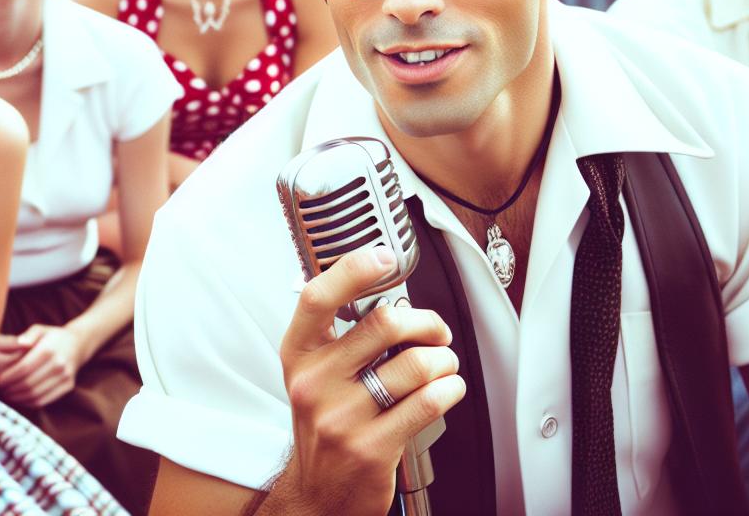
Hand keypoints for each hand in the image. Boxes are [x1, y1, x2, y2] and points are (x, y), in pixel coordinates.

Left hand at [0, 324, 84, 407]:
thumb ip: (29, 335)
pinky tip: (21, 398)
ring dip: (18, 398)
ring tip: (9, 394)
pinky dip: (29, 403)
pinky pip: (44, 400)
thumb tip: (20, 343)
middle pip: (28, 383)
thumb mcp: (41, 329)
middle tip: (2, 389)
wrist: (78, 344)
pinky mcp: (68, 386)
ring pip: (35, 394)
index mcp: (49, 349)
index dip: (8, 377)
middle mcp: (59, 364)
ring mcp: (65, 376)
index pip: (23, 369)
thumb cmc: (53, 337)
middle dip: (11, 389)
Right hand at [275, 245, 464, 515]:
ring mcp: (341, 418)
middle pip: (382, 324)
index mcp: (299, 355)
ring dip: (442, 359)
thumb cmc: (323, 424)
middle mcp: (314, 383)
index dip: (354, 270)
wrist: (317, 495)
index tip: (383, 257)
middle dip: (425, 322)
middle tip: (434, 331)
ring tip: (442, 364)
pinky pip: (426, 402)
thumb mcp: (313, 373)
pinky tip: (448, 387)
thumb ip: (339, 333)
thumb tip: (380, 286)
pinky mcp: (371, 448)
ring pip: (413, 364)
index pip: (318, 298)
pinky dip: (449, 388)